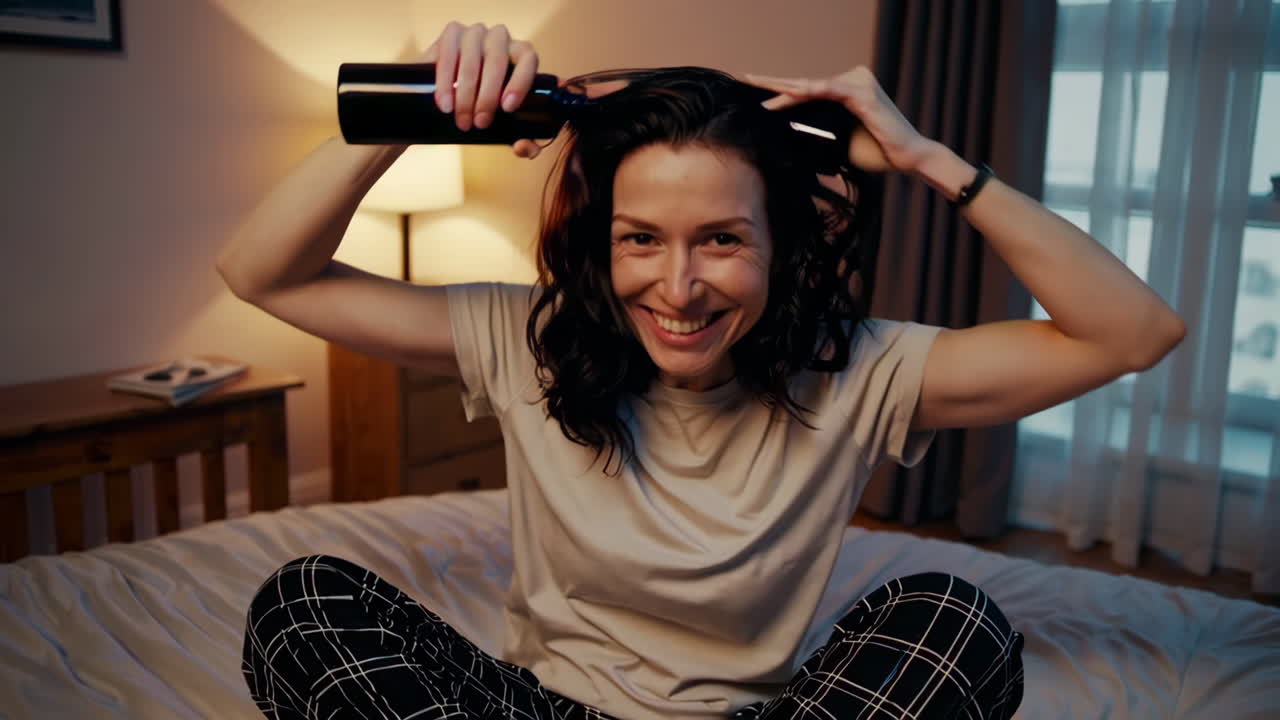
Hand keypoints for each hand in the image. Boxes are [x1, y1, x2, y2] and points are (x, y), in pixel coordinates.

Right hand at [421, 21, 543, 159]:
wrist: (448, 93)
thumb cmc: (483, 106)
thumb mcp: (503, 121)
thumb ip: (520, 138)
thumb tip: (524, 147)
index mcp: (520, 53)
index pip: (528, 58)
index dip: (519, 82)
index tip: (506, 108)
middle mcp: (499, 38)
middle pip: (497, 62)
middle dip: (487, 97)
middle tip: (480, 123)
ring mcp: (475, 32)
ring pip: (472, 61)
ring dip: (465, 94)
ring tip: (461, 120)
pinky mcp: (451, 32)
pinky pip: (448, 56)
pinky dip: (445, 83)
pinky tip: (445, 104)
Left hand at [743, 67, 936, 173]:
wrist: (907, 157)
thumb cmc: (876, 151)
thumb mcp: (839, 141)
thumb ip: (820, 132)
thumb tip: (791, 131)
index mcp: (847, 89)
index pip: (809, 90)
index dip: (782, 92)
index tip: (758, 97)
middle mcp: (853, 80)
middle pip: (807, 84)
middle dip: (776, 84)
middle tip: (748, 78)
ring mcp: (859, 84)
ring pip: (814, 86)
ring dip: (787, 92)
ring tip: (764, 99)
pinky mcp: (863, 93)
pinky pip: (830, 91)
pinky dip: (809, 92)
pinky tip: (790, 93)